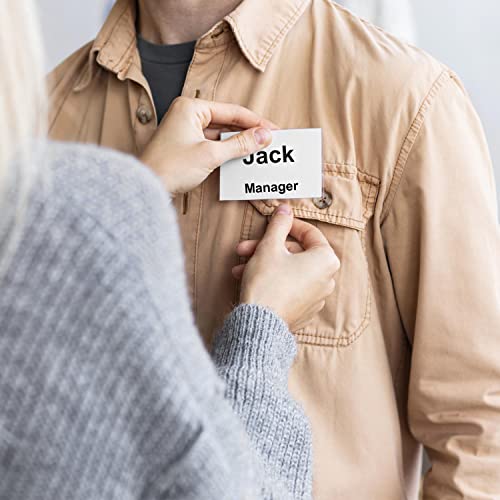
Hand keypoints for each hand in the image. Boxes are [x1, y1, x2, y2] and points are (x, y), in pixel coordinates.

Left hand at [139, 97, 277, 193]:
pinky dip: (226, 151)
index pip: (232, 111)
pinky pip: (212, 145)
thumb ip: (240, 144)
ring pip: (220, 134)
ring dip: (238, 143)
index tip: (274, 130)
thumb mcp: (211, 154)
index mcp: (191, 107)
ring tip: (258, 150)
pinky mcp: (184, 147)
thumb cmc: (171, 167)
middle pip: (226, 121)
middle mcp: (187, 115)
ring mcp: (185, 131)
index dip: (256, 122)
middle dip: (248, 132)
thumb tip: (264, 136)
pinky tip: (240, 157)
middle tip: (270, 141)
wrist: (146, 189)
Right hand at [233, 205, 340, 330]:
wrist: (260, 323)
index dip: (288, 224)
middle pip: (295, 253)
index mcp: (326, 260)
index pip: (310, 233)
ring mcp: (316, 297)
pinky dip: (271, 280)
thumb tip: (285, 209)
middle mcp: (327, 279)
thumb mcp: (270, 246)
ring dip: (263, 264)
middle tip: (246, 249)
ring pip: (289, 270)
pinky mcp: (304, 310)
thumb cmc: (268, 283)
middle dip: (267, 248)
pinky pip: (288, 287)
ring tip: (240, 268)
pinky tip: (249, 280)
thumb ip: (280, 224)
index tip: (274, 222)